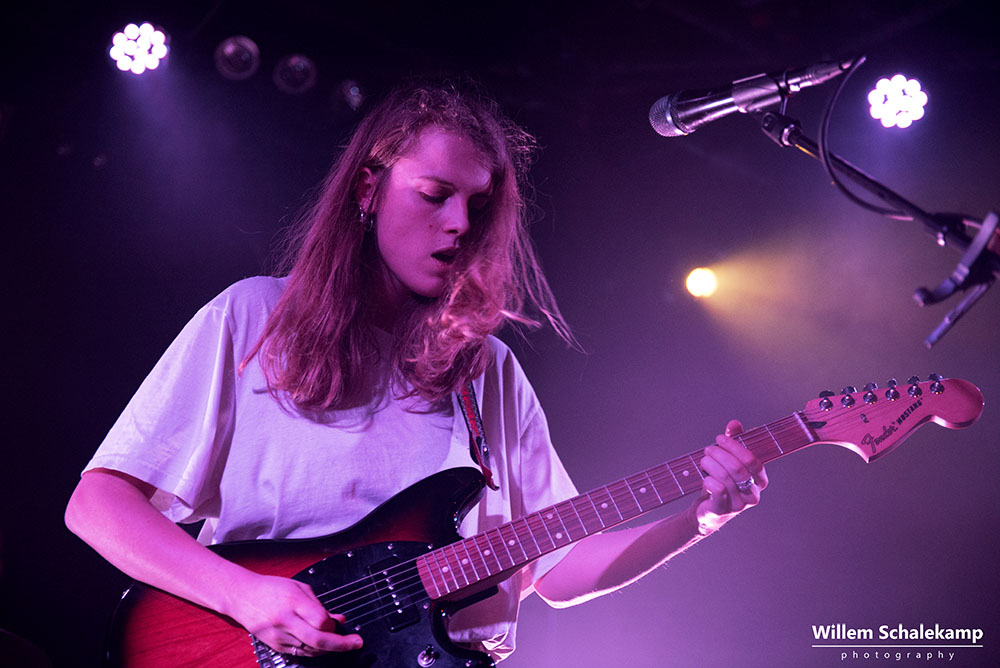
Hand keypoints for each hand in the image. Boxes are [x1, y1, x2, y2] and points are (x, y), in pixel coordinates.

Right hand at [224, 572, 362, 656]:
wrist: (242, 597)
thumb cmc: (272, 589)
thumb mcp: (299, 588)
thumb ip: (320, 606)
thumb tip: (339, 620)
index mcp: (292, 601)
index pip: (320, 620)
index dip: (333, 624)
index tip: (340, 623)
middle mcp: (285, 621)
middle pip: (317, 640)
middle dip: (341, 644)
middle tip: (356, 643)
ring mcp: (279, 636)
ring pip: (311, 650)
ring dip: (328, 648)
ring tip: (340, 642)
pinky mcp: (275, 646)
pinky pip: (300, 652)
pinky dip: (314, 650)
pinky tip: (321, 644)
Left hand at [694, 419, 767, 533]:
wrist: (709, 511)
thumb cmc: (722, 483)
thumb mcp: (729, 462)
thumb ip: (734, 443)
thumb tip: (734, 423)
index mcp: (759, 481)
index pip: (752, 461)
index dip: (735, 447)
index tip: (720, 438)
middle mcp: (753, 494)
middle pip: (738, 468)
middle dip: (720, 455)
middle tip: (708, 449)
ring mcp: (739, 505)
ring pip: (726, 478)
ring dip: (711, 465)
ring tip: (703, 460)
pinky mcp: (723, 510)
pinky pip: (717, 490)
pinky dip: (708, 479)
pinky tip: (704, 477)